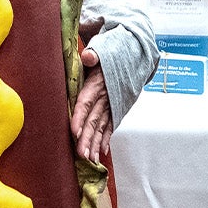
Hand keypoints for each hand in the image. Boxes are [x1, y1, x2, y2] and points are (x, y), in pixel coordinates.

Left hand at [68, 18, 109, 163]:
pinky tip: (101, 152)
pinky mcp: (116, 108)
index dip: (79, 117)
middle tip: (82, 155)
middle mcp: (106, 97)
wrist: (134, 54)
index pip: (86, 102)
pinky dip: (105, 139)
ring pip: (102, 127)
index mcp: (97, 83)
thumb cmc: (111, 52)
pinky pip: (110, 126)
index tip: (74, 132)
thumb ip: (93, 54)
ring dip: (95, 143)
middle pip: (94, 120)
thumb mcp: (102, 49)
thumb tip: (88, 56)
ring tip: (90, 159)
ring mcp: (112, 104)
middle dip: (87, 138)